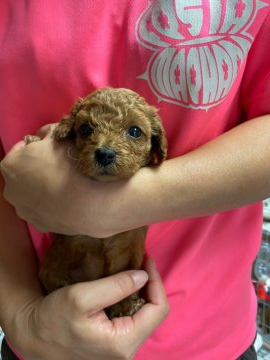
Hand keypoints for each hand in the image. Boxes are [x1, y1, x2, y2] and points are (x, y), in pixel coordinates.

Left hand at [0, 124, 114, 235]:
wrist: (91, 204)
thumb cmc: (72, 166)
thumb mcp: (61, 138)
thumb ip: (49, 132)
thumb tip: (46, 134)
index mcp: (11, 165)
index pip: (21, 149)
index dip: (37, 146)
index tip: (52, 147)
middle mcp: (11, 190)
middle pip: (23, 174)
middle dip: (36, 168)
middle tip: (59, 166)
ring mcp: (24, 210)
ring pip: (31, 194)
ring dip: (42, 188)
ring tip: (64, 185)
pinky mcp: (39, 225)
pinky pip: (43, 210)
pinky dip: (51, 205)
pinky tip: (66, 201)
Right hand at [6, 258, 168, 359]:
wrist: (32, 335)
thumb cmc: (52, 318)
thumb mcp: (81, 297)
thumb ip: (115, 286)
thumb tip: (143, 276)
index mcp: (122, 342)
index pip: (158, 310)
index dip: (156, 281)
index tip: (146, 260)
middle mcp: (126, 351)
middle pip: (153, 314)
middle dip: (151, 285)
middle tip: (141, 262)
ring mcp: (119, 349)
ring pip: (144, 317)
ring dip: (142, 292)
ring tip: (133, 272)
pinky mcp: (112, 343)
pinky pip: (132, 320)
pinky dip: (132, 300)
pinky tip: (123, 287)